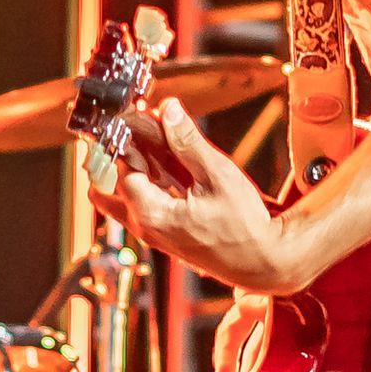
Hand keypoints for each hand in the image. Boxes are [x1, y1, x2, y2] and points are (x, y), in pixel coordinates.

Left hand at [85, 99, 292, 291]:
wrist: (262, 262)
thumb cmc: (245, 227)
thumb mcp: (217, 176)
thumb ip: (188, 142)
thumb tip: (169, 109)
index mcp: (150, 213)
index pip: (120, 168)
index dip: (126, 139)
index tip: (136, 115)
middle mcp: (145, 226)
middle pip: (108, 187)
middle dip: (117, 156)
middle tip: (134, 131)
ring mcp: (154, 232)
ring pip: (125, 195)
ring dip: (135, 167)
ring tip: (154, 138)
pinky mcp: (166, 233)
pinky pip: (145, 203)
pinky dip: (149, 180)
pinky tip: (168, 159)